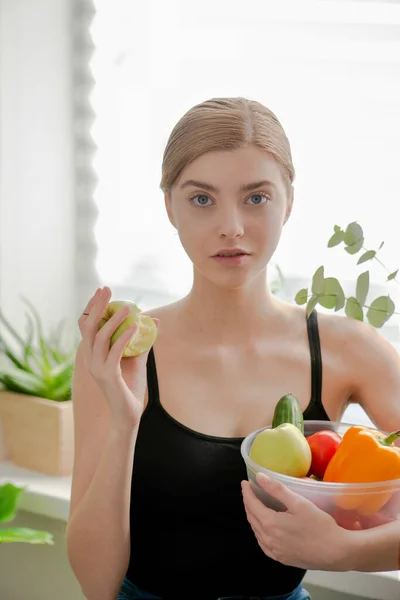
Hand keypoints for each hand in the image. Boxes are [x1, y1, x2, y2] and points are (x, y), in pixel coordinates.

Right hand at [78, 286, 157, 428]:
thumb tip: (154, 320)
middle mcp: (90, 359)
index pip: (86, 325)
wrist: (129, 415)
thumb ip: (142, 340)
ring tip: (129, 307)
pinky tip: (135, 327)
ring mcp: (96, 368)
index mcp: (93, 354)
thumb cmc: (131, 387)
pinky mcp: (107, 376)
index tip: (102, 291)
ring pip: (100, 337)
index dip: (92, 307)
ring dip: (114, 320)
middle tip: (107, 289)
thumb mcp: (137, 358)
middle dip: (97, 305)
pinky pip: (113, 353)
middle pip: (88, 326)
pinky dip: (124, 338)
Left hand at [241, 472, 353, 570]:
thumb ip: (277, 489)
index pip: (251, 505)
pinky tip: (265, 528)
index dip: (247, 492)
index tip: (245, 483)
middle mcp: (268, 539)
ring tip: (255, 505)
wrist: (337, 552)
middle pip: (252, 518)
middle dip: (248, 503)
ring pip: (256, 531)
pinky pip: (263, 544)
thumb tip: (259, 477)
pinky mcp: (282, 559)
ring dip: (253, 517)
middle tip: (249, 491)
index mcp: (270, 524)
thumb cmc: (320, 525)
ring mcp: (275, 552)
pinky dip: (259, 532)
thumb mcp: (299, 502)